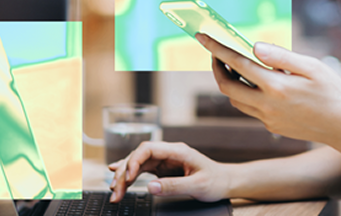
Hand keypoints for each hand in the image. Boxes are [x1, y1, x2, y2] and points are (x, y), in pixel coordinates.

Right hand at [108, 141, 231, 202]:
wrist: (225, 182)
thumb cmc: (215, 181)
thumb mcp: (197, 186)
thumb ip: (173, 186)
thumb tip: (150, 187)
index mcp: (177, 151)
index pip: (148, 149)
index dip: (134, 161)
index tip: (128, 178)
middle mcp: (168, 153)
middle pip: (139, 156)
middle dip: (125, 172)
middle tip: (116, 191)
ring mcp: (165, 160)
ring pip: (138, 163)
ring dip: (125, 176)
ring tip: (115, 191)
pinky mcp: (163, 169)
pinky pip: (142, 170)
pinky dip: (131, 176)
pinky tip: (120, 179)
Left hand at [196, 33, 340, 157]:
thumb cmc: (332, 92)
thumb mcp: (312, 67)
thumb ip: (281, 56)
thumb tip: (254, 46)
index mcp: (276, 86)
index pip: (237, 64)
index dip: (216, 49)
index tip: (203, 37)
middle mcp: (267, 105)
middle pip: (226, 87)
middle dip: (216, 67)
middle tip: (215, 53)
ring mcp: (268, 119)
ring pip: (235, 100)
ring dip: (229, 82)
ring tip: (234, 65)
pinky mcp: (272, 126)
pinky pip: (249, 109)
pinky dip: (245, 94)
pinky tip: (255, 83)